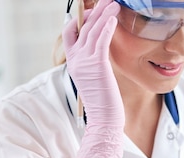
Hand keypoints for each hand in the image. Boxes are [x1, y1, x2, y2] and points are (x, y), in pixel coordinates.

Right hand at [63, 0, 124, 157]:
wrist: (104, 120)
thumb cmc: (103, 103)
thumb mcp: (95, 79)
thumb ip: (94, 63)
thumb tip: (100, 52)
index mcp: (73, 62)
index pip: (69, 33)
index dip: (78, 20)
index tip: (90, 11)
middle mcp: (76, 60)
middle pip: (83, 27)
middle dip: (94, 11)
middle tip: (105, 0)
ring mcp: (84, 62)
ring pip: (92, 31)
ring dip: (103, 14)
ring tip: (113, 3)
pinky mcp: (96, 66)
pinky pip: (101, 40)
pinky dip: (107, 27)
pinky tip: (114, 18)